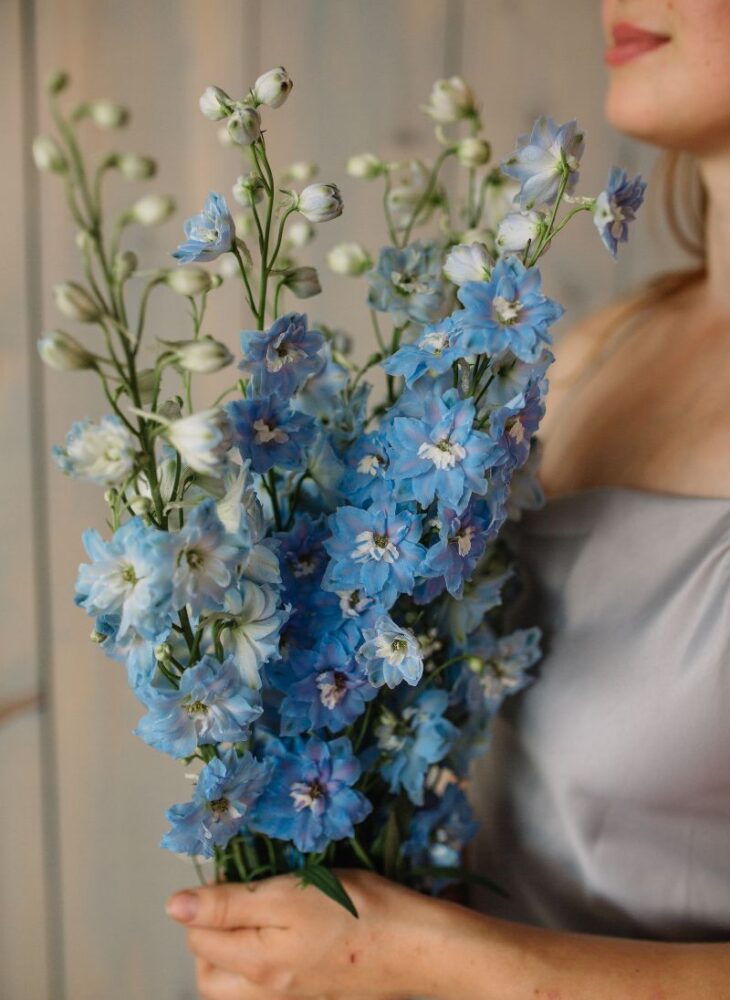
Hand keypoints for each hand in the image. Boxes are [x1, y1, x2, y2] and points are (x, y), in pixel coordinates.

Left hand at [166, 869, 445, 998]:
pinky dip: (264, 961)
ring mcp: (291, 997)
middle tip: (238, 895)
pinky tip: (288, 935)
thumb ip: (229, 904)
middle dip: (211, 932)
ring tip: (260, 914)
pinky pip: (269, 986)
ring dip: (234, 949)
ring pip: (237, 982)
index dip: (205, 898)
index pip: (198, 935)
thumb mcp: (289, 895)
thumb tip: (174, 907)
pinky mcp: (313, 993)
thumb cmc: (357, 912)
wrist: (416, 947)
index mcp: (255, 964)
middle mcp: (266, 991)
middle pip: (210, 970)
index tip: (232, 871)